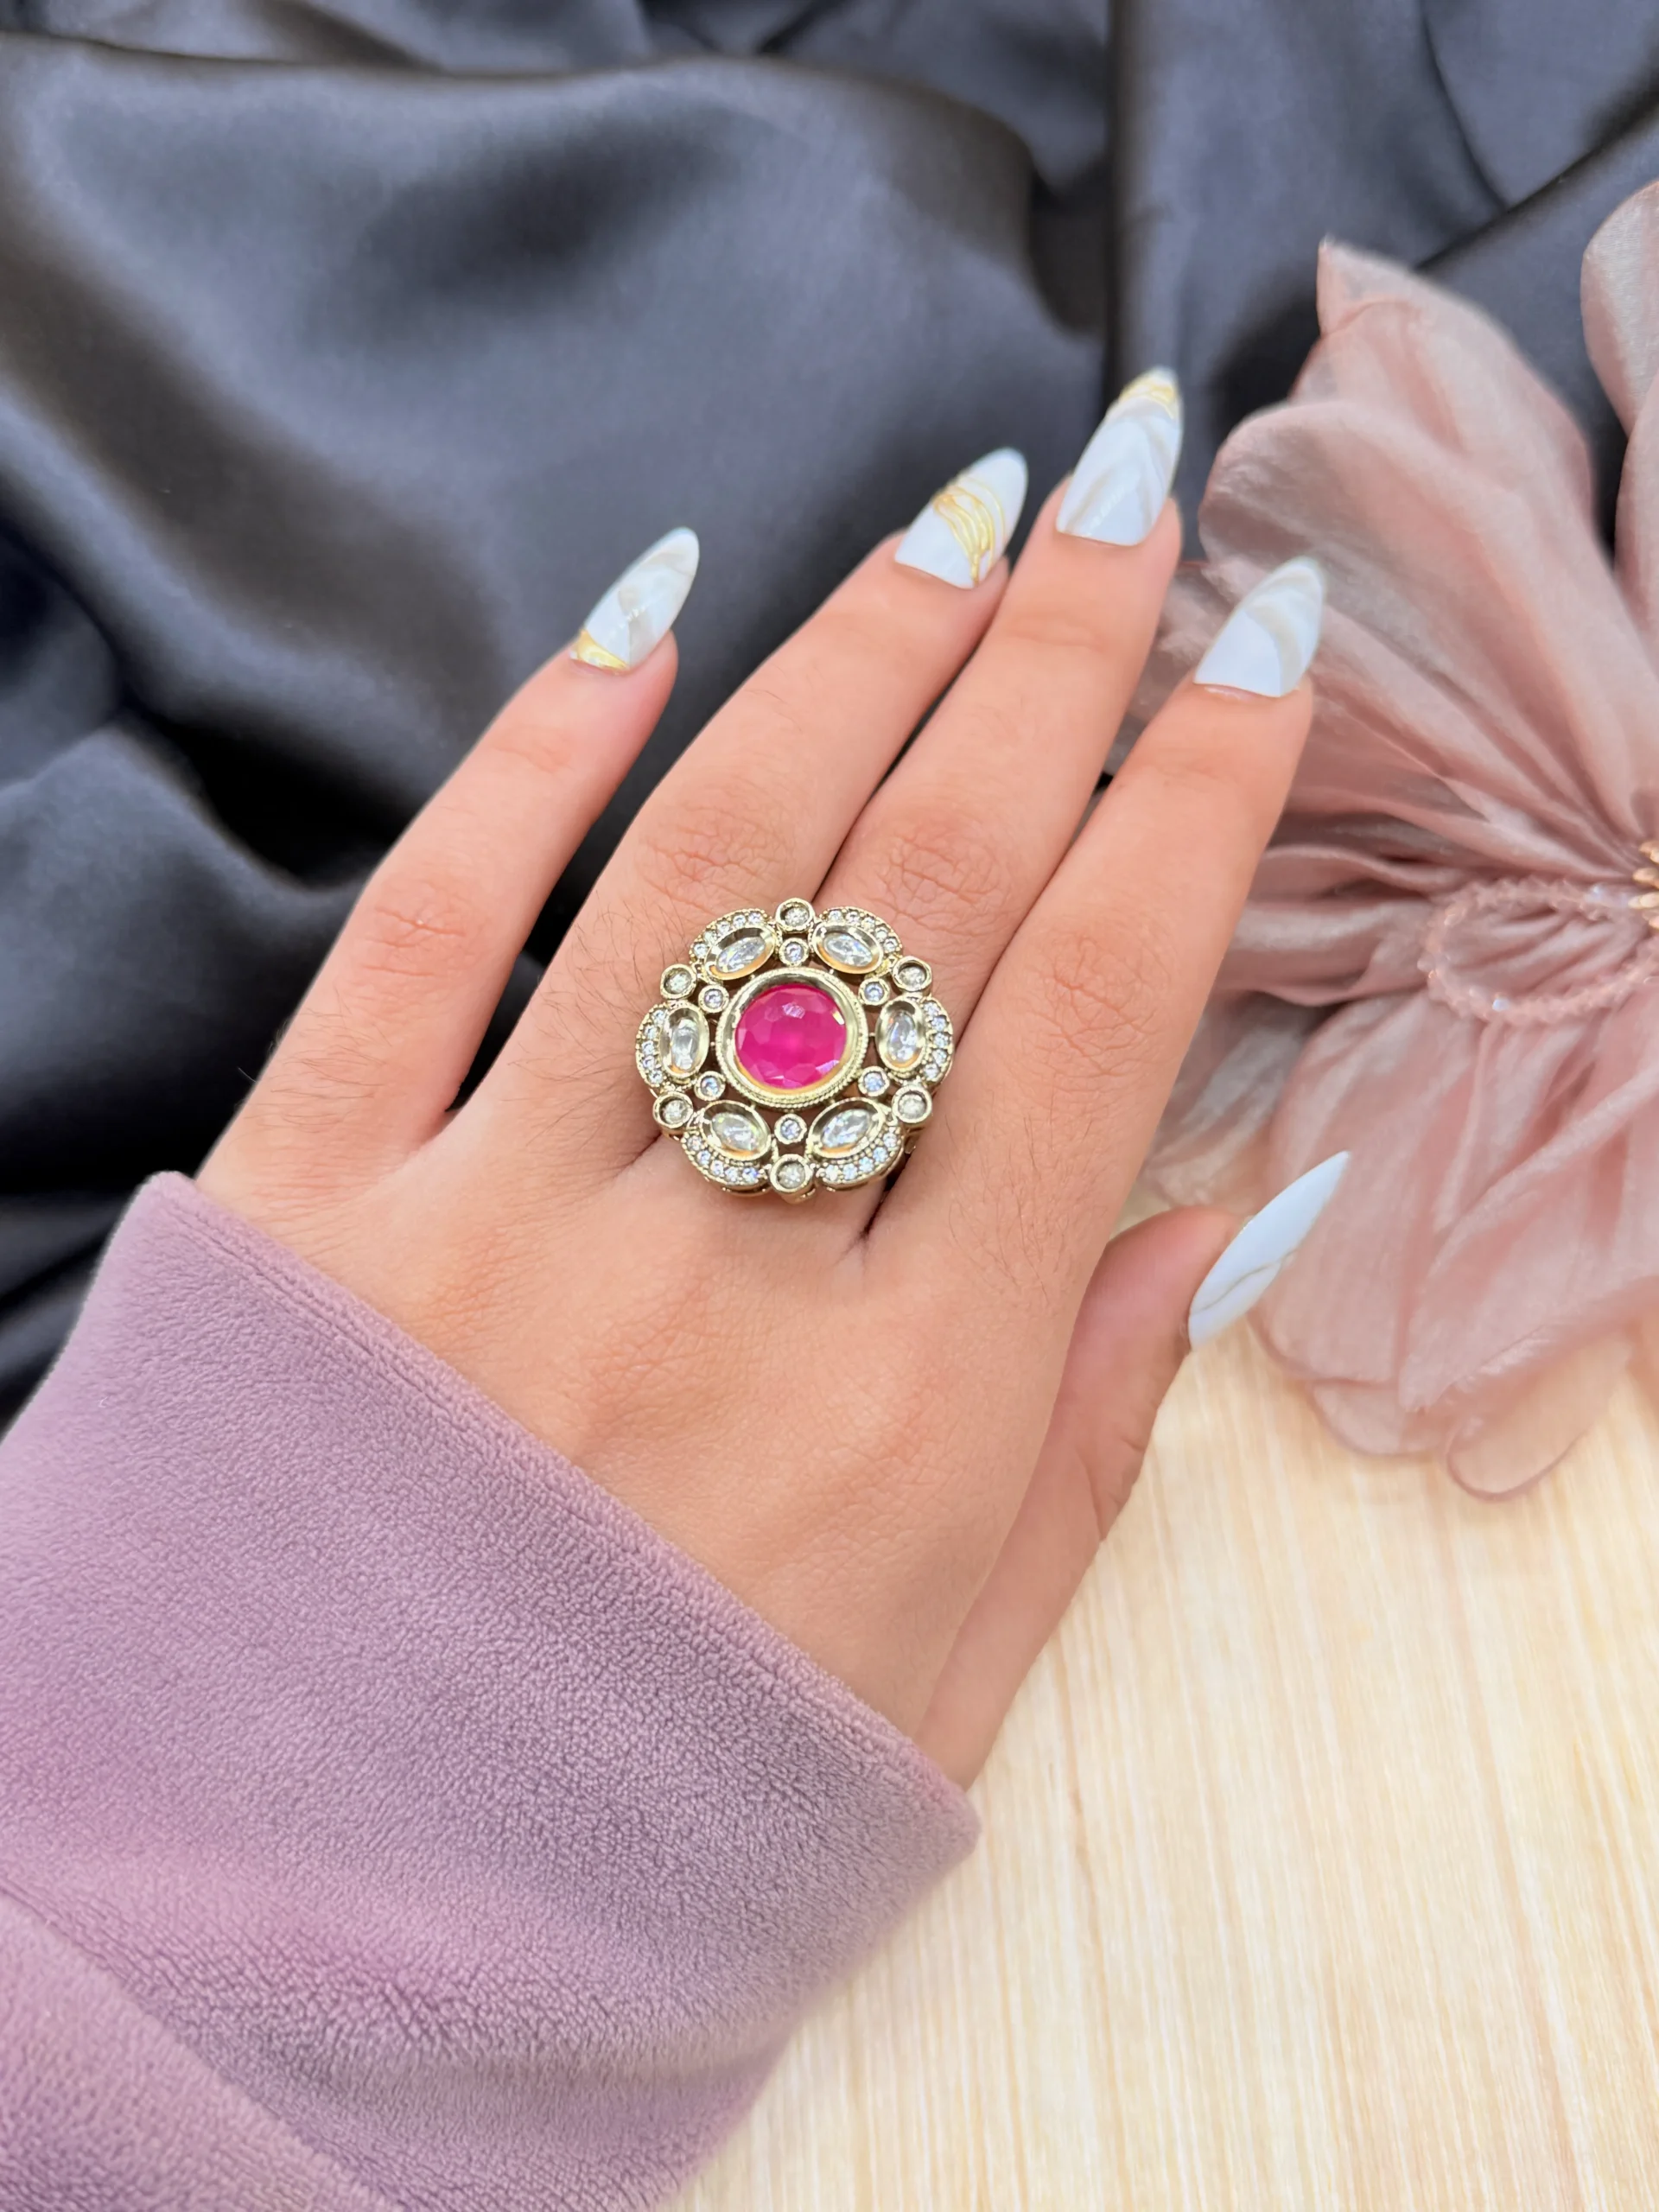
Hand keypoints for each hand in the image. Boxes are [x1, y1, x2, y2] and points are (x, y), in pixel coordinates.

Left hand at [200, 439, 1316, 1783]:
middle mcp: (713, 1287)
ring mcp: (488, 1229)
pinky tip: (637, 619)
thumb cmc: (660, 1819)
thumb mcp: (945, 1682)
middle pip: (931, 895)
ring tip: (956, 522)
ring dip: (848, 662)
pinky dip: (529, 762)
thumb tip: (1235, 1189)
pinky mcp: (301, 1208)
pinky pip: (424, 937)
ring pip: (707, 873)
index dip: (1202, 798)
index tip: (1261, 642)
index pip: (1103, 1020)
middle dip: (1056, 663)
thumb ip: (1092, 1434)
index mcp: (905, 1415)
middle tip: (1126, 487)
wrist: (306, 1953)